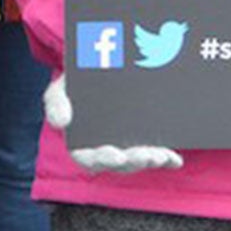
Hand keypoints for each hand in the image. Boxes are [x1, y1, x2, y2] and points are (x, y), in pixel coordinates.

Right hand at [45, 74, 185, 174]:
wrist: (98, 67)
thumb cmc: (75, 85)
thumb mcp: (58, 90)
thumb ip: (55, 104)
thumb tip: (62, 122)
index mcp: (81, 145)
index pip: (89, 159)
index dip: (103, 160)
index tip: (115, 155)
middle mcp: (105, 150)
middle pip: (119, 163)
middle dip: (133, 162)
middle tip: (145, 155)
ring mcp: (126, 146)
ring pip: (138, 160)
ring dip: (150, 160)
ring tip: (161, 155)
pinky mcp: (145, 141)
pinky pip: (156, 154)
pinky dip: (167, 159)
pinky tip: (175, 160)